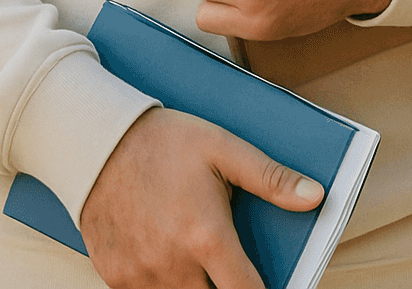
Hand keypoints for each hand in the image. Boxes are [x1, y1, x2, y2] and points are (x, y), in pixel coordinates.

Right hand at [79, 107, 322, 288]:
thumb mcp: (223, 149)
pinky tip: (162, 253)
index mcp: (206, 238)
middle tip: (221, 258)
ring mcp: (140, 276)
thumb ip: (271, 178)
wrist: (96, 137)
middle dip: (222, 285)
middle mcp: (173, 266)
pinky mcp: (115, 275)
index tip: (265, 283)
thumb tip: (315, 196)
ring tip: (193, 253)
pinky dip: (159, 281)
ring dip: (192, 284)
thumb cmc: (162, 140)